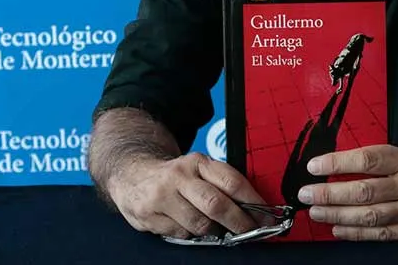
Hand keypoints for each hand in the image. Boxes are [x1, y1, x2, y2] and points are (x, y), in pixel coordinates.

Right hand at [107, 152, 269, 238]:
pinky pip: (180, 234)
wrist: (132, 174)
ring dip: (214, 232)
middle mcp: (180, 176)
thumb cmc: (175, 175)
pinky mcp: (149, 215)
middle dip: (238, 223)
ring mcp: (162, 196)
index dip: (253, 202)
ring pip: (199, 224)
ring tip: (219, 231)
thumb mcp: (198, 169)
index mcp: (198, 162)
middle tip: (250, 232)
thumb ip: (220, 184)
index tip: (266, 216)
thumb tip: (253, 208)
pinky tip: (190, 227)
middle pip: (216, 205)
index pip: (232, 181)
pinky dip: (191, 235)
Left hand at [297, 144, 397, 240]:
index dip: (338, 163)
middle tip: (306, 193)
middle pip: (363, 190)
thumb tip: (344, 166)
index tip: (315, 166)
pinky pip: (384, 234)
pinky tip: (339, 229)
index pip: (368, 159)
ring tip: (316, 212)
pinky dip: (359, 233)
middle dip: (330, 193)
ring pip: (370, 215)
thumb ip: (384, 160)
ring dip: (338, 214)